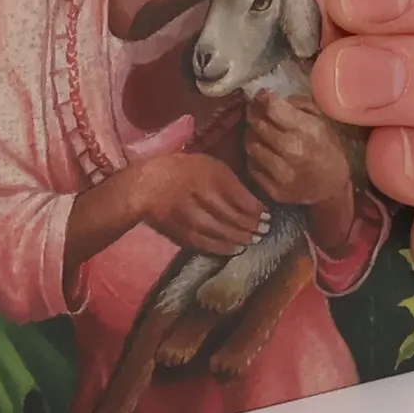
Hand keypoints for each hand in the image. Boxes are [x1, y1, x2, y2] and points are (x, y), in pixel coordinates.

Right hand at [134, 153, 265, 255]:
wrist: (145, 186)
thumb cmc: (179, 170)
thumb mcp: (207, 163)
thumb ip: (229, 180)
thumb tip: (251, 200)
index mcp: (212, 177)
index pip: (244, 200)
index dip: (259, 210)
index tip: (268, 214)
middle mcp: (205, 199)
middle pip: (237, 218)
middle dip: (254, 226)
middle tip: (265, 230)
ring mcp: (195, 220)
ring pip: (226, 234)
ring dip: (243, 239)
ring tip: (254, 240)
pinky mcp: (185, 235)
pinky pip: (211, 245)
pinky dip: (226, 248)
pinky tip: (236, 248)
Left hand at [243, 87, 353, 210]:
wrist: (332, 189)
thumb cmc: (327, 149)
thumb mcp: (321, 120)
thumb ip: (297, 104)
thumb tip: (270, 98)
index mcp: (308, 131)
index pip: (273, 108)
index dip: (263, 98)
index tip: (262, 95)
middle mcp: (293, 152)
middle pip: (258, 124)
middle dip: (254, 113)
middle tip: (255, 110)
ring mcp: (282, 174)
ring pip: (251, 144)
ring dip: (252, 134)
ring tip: (259, 132)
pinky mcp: (273, 190)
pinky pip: (252, 166)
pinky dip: (255, 156)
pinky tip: (264, 152)